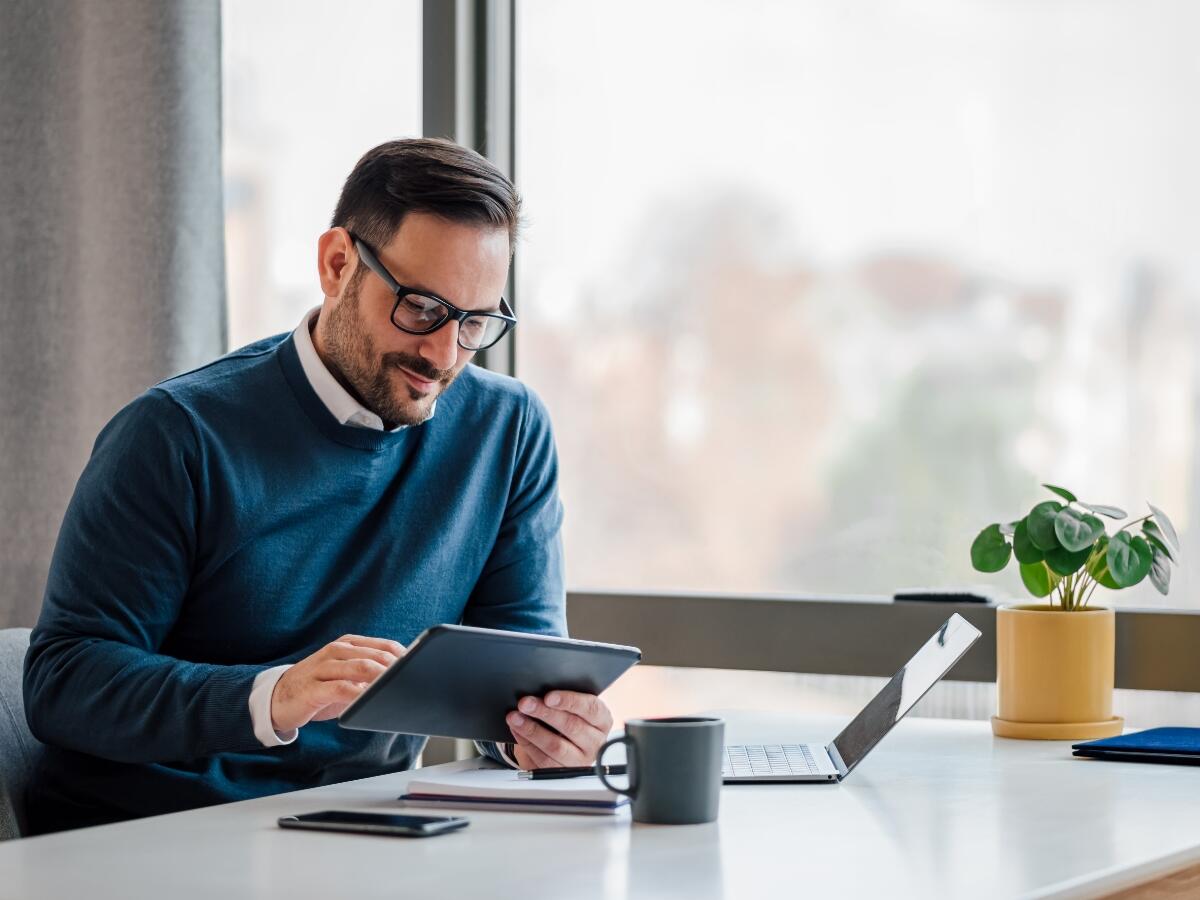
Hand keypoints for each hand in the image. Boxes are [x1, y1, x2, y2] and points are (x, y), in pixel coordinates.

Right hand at [271, 634, 404, 733]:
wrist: (277, 699)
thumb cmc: (318, 689)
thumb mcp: (345, 677)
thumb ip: (369, 676)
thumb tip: (402, 682)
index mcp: (348, 644)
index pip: (385, 646)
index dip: (405, 657)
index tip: (422, 669)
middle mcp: (336, 651)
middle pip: (376, 656)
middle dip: (397, 668)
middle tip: (415, 680)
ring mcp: (323, 667)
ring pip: (360, 668)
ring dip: (382, 678)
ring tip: (399, 688)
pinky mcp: (313, 688)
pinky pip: (341, 688)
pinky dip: (359, 694)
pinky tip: (371, 701)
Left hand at [505, 690, 613, 768]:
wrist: (568, 745)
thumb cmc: (571, 719)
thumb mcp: (575, 708)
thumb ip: (565, 700)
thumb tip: (540, 689)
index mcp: (602, 720)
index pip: (590, 709)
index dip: (569, 701)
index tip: (549, 696)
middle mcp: (595, 742)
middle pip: (571, 726)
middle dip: (544, 713)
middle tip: (525, 703)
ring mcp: (580, 760)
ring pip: (555, 746)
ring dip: (532, 730)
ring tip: (515, 717)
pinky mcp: (563, 773)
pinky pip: (543, 760)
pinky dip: (527, 743)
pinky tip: (518, 730)